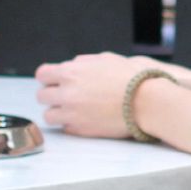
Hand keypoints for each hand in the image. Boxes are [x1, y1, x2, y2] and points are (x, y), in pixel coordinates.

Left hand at [33, 52, 159, 138]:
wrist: (148, 102)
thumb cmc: (132, 78)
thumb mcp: (107, 59)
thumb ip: (84, 62)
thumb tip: (72, 65)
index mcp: (71, 72)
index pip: (42, 75)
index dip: (49, 78)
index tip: (57, 81)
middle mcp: (67, 93)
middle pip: (42, 96)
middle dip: (52, 95)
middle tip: (66, 97)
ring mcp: (72, 113)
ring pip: (49, 115)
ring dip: (58, 112)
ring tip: (74, 111)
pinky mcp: (81, 130)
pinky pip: (65, 128)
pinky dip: (72, 124)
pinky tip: (87, 119)